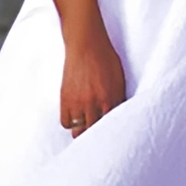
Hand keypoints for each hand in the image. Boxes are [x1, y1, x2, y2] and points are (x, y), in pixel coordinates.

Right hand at [60, 18, 125, 138]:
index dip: (112, 136)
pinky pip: (65, 122)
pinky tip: (76, 119)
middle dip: (97, 138)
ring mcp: (78, 102)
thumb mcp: (119, 80)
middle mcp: (94, 104)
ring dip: (83, 131)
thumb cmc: (106, 59)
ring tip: (86, 129)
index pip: (112, 127)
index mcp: (111, 100)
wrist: (86, 44)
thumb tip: (120, 115)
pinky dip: (70, 123)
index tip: (113, 141)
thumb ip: (119, 99)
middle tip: (98, 139)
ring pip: (79, 131)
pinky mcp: (65, 98)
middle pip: (94, 133)